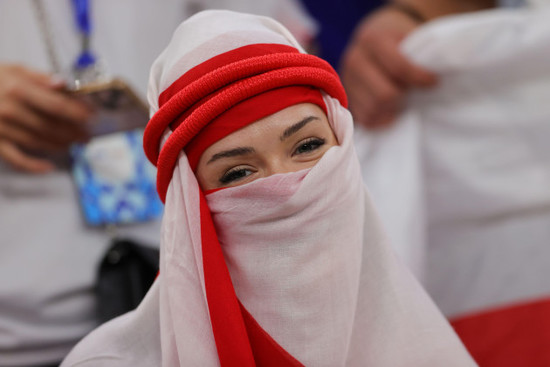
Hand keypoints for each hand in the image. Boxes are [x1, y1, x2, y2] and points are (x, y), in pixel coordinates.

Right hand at [0, 64, 91, 172]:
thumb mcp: (15, 69)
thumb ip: (41, 78)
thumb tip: (64, 84)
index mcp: (18, 89)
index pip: (56, 105)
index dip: (78, 113)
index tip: (92, 117)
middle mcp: (10, 110)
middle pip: (51, 127)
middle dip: (73, 133)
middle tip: (87, 135)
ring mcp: (1, 128)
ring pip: (38, 142)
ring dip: (60, 145)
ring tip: (74, 144)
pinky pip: (16, 158)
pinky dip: (33, 166)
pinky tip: (48, 167)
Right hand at [340, 6, 437, 128]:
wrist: (373, 37)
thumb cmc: (398, 38)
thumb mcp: (409, 35)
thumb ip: (418, 54)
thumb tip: (435, 78)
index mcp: (372, 40)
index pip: (399, 68)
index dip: (420, 79)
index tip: (434, 82)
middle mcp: (354, 60)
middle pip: (384, 95)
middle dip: (403, 97)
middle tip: (414, 93)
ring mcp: (347, 81)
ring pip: (373, 110)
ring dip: (392, 110)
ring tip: (402, 102)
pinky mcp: (345, 98)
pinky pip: (365, 119)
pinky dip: (381, 119)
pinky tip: (392, 112)